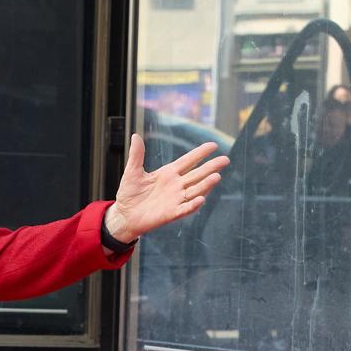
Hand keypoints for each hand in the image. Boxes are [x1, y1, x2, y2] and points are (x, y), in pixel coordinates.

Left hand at [105, 135, 227, 241]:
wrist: (124, 215)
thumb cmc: (129, 194)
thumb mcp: (132, 172)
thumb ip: (137, 155)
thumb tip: (135, 136)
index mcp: (168, 173)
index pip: (188, 161)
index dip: (200, 153)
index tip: (214, 145)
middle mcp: (176, 186)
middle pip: (197, 175)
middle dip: (211, 167)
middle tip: (225, 159)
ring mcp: (175, 200)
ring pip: (194, 191)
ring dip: (206, 185)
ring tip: (217, 176)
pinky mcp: (170, 213)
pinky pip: (184, 209)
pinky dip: (193, 205)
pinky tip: (201, 199)